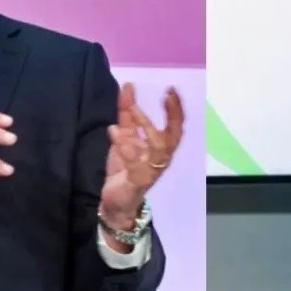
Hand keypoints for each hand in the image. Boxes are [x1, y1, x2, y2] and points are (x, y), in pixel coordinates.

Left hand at [99, 83, 183, 227]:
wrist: (116, 202)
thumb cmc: (125, 167)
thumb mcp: (125, 138)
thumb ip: (127, 116)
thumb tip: (128, 87)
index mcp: (161, 147)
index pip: (175, 126)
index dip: (176, 109)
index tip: (171, 89)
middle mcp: (161, 158)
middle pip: (173, 136)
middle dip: (173, 115)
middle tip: (167, 96)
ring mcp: (152, 170)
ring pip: (158, 149)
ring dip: (146, 127)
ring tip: (132, 109)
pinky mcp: (138, 181)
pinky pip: (134, 163)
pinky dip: (125, 146)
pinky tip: (114, 132)